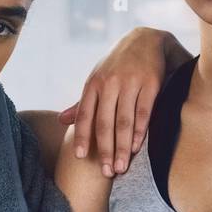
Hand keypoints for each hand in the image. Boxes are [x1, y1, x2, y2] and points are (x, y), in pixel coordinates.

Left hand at [57, 27, 181, 178]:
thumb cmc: (118, 64)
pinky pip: (143, 113)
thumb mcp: (98, 79)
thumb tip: (61, 121)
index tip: (81, 158)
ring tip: (122, 167)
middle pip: (105, 123)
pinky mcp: (151, 84)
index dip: (83, 137)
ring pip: (124, 122)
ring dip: (123, 147)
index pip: (85, 115)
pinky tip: (137, 148)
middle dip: (105, 150)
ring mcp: (131, 83)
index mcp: (94, 83)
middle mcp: (110, 83)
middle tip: (107, 172)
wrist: (147, 39)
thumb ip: (82, 103)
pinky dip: (140, 132)